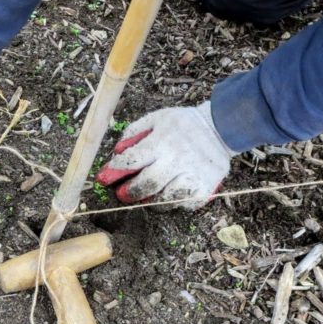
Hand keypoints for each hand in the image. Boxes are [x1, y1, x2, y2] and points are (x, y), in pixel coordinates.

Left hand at [95, 102, 235, 209]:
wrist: (220, 128)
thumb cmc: (182, 125)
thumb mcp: (156, 119)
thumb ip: (134, 134)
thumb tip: (117, 153)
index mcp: (163, 141)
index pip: (132, 160)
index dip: (114, 171)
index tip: (103, 179)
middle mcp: (178, 159)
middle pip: (148, 184)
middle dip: (130, 192)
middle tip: (122, 194)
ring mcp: (194, 175)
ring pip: (166, 199)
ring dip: (150, 201)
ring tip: (145, 196)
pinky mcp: (206, 187)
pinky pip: (184, 204)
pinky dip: (173, 204)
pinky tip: (167, 197)